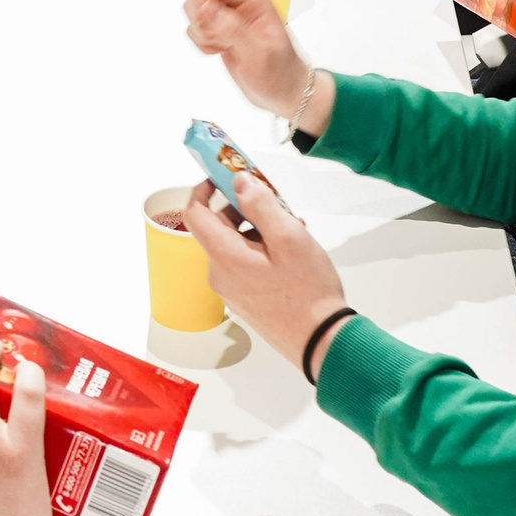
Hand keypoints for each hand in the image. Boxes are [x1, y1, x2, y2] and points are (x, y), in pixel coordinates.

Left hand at [182, 178, 349, 372]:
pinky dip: (261, 248)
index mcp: (224, 256)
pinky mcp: (245, 298)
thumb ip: (260, 204)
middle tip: (273, 199)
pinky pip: (244, 262)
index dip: (205, 188)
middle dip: (243, 207)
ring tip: (291, 225)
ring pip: (234, 244)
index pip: (195, 212)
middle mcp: (220, 273)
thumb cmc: (307, 291)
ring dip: (257, 228)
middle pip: (218, 227)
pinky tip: (289, 249)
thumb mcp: (288, 237)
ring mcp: (232, 289)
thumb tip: (239, 181)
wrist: (320, 341)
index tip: (225, 174)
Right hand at [183, 0, 329, 129]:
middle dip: (199, 17)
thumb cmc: (280, 74)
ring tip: (220, 46)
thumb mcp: (259, 53)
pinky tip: (218, 52)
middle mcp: (239, 6)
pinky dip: (200, 42)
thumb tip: (206, 7)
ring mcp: (228, 20)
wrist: (284, 93)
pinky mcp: (220, 34)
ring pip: (195, 11)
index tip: (204, 20)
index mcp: (254, 1)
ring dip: (200, 31)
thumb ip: (233, 28)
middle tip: (216, 38)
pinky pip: (196, 29)